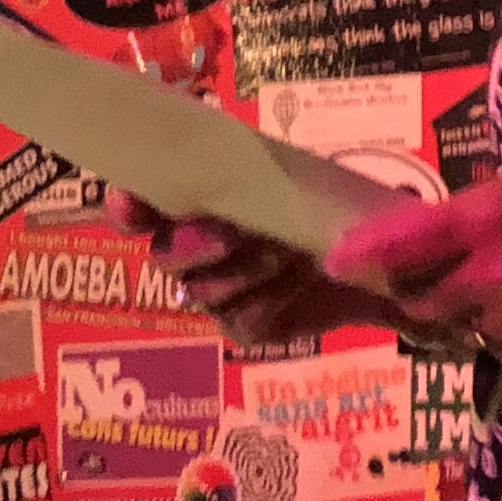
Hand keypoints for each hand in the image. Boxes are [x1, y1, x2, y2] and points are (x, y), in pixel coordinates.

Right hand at [98, 189, 363, 352]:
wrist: (373, 255)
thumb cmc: (324, 203)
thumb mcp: (288, 177)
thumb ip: (244, 173)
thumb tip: (209, 184)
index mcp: (196, 203)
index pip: (139, 208)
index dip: (128, 209)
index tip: (129, 207)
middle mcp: (196, 250)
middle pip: (166, 257)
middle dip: (195, 245)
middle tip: (230, 237)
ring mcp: (217, 293)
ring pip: (202, 291)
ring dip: (245, 271)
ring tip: (288, 255)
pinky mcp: (244, 326)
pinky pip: (239, 322)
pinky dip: (271, 301)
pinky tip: (298, 284)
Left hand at [324, 160, 501, 379]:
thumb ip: (478, 213)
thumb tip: (425, 237)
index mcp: (489, 220)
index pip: (394, 250)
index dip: (358, 259)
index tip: (336, 260)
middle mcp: (494, 279)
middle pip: (419, 299)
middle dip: (420, 287)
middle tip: (443, 270)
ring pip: (465, 328)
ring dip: (475, 312)